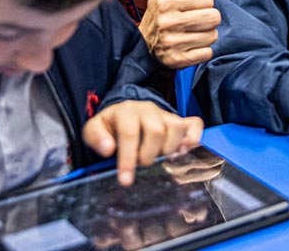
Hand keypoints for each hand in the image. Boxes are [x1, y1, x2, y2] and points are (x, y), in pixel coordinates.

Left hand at [82, 100, 203, 186]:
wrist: (124, 114)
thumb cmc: (110, 126)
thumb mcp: (94, 129)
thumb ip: (96, 138)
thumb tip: (108, 149)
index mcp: (126, 111)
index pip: (130, 134)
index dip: (128, 158)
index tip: (125, 180)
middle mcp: (148, 109)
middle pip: (157, 131)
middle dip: (148, 155)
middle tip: (141, 163)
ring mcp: (166, 114)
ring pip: (176, 128)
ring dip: (168, 149)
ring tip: (158, 158)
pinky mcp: (178, 120)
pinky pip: (194, 124)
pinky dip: (193, 138)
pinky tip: (183, 151)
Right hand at [139, 0, 220, 68]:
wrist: (143, 45)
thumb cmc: (159, 13)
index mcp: (166, 2)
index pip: (208, 0)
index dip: (204, 3)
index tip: (193, 6)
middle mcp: (167, 22)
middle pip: (213, 18)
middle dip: (209, 19)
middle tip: (197, 20)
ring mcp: (171, 43)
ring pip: (212, 36)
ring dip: (207, 35)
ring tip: (193, 33)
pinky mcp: (177, 61)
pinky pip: (207, 53)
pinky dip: (203, 51)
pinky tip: (191, 46)